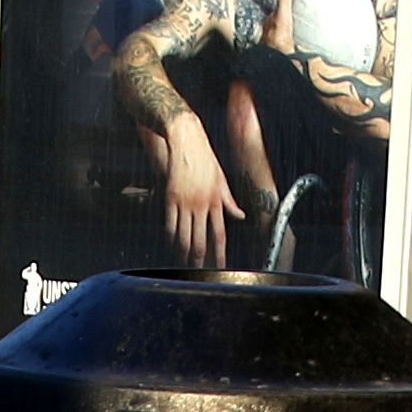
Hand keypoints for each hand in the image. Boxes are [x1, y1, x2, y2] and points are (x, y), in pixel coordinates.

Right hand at [157, 119, 237, 266]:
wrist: (187, 141)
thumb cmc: (205, 159)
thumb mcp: (222, 179)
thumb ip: (230, 201)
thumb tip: (240, 216)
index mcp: (216, 200)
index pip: (219, 234)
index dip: (219, 253)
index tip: (219, 265)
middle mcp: (201, 204)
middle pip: (200, 240)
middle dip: (199, 258)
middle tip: (197, 269)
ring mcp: (185, 202)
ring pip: (184, 235)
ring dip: (184, 251)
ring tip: (184, 261)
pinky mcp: (170, 197)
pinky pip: (170, 223)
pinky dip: (171, 236)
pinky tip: (172, 242)